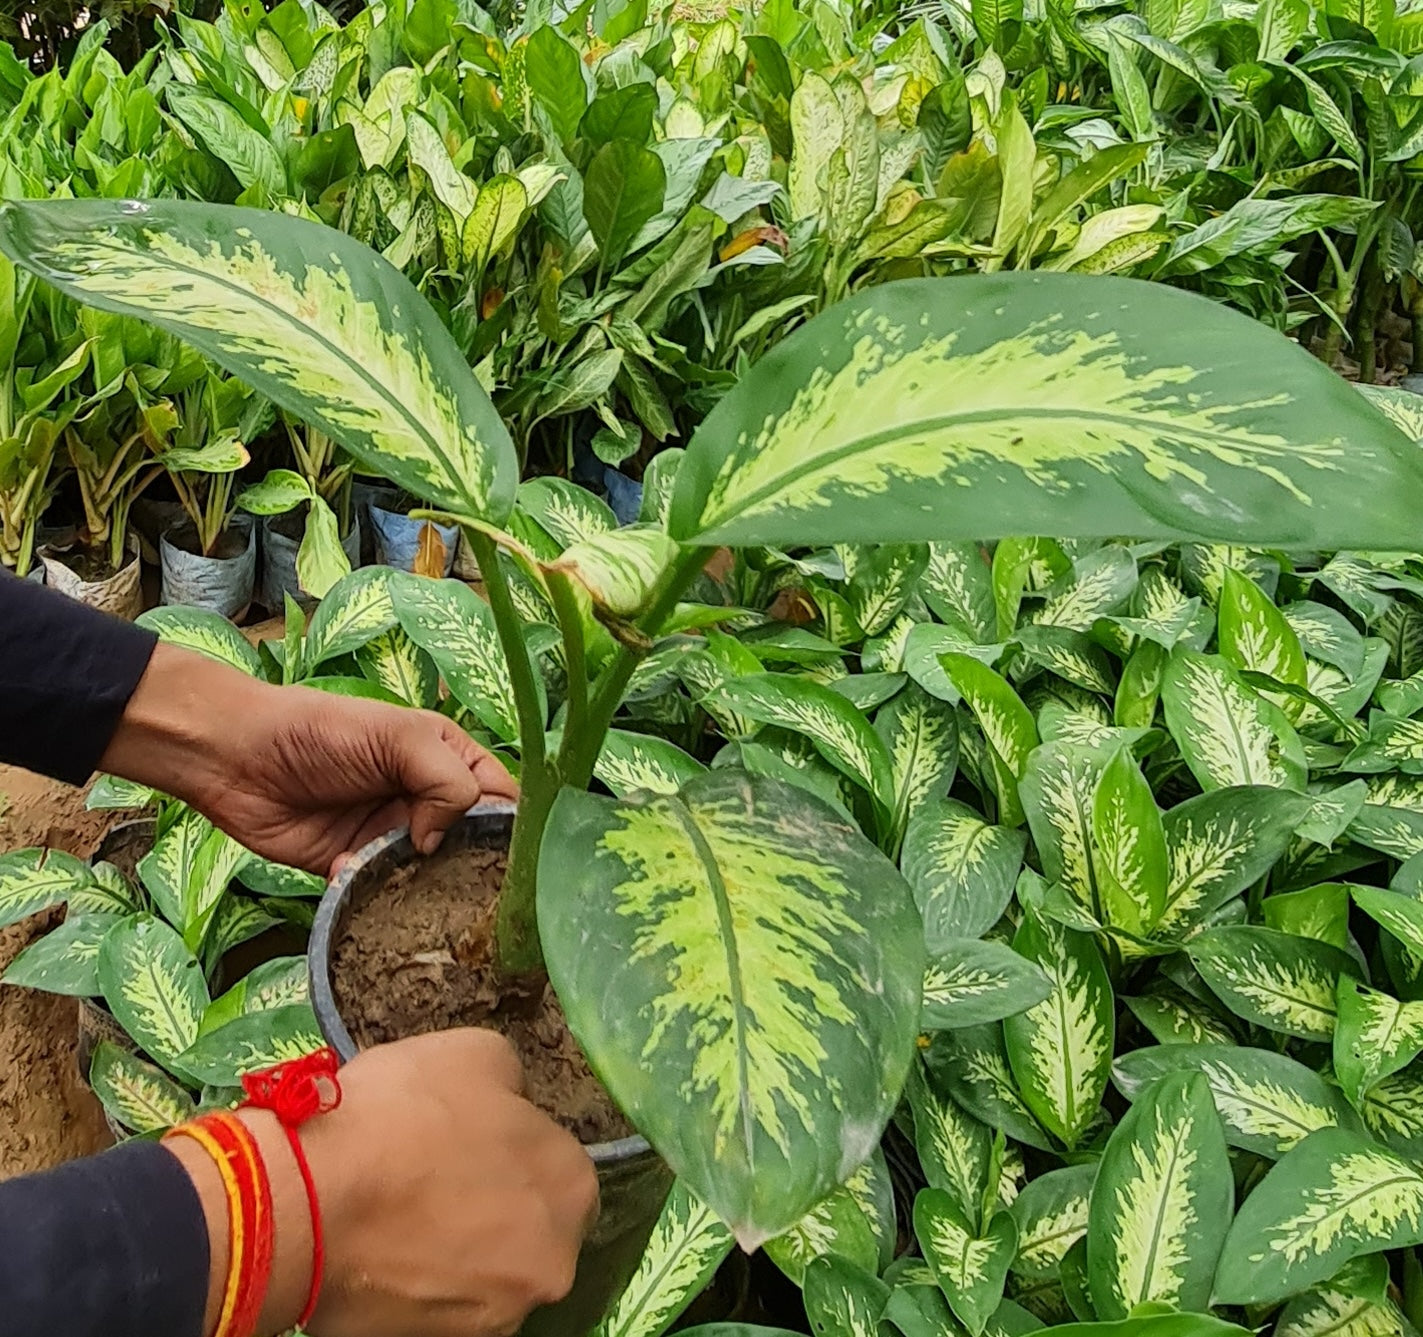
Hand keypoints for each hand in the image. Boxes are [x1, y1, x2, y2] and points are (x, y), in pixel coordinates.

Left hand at [100, 643, 517, 874]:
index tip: (508, 858)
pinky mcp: (352, 868)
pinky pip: (381, 894)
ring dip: (428, 890)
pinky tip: (375, 899)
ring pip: (430, 875)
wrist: (235, 757)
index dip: (508, 826)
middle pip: (471, 843)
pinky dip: (381, 901)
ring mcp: (390, 836)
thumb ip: (446, 780)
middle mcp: (425, 800)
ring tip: (428, 904)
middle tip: (475, 894)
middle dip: (474, 868)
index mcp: (447, 759)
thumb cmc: (321, 731)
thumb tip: (443, 842)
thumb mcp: (399, 736)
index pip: (499, 797)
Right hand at [167, 1030, 598, 1336]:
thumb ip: (511, 1083)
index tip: (466, 1141)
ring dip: (452, 1248)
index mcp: (573, 1187)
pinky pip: (433, 1307)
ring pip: (481, 1274)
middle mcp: (553, 1264)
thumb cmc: (402, 1115)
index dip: (512, 1150)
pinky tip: (377, 1252)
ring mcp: (497, 1318)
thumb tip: (510, 1102)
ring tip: (394, 1217)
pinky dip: (412, 1285)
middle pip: (526, 1228)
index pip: (555, 1168)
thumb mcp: (474, 1053)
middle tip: (432, 1179)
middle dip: (491, 1206)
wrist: (308, 1199)